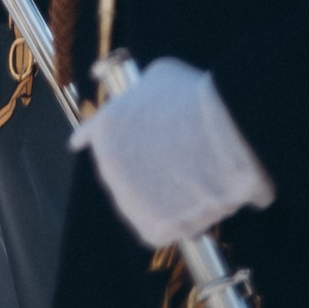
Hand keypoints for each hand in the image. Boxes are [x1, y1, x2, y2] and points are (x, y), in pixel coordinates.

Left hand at [76, 60, 272, 243]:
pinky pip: (159, 230)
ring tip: (191, 183)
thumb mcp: (158, 76)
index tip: (82, 144)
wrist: (226, 132)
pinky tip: (192, 208)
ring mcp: (129, 199)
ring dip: (160, 200)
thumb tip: (146, 99)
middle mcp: (110, 166)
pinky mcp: (153, 227)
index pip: (89, 136)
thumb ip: (143, 94)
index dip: (91, 139)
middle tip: (175, 163)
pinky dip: (175, 225)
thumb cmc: (195, 97)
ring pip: (140, 206)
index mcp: (105, 127)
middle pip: (121, 174)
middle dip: (142, 171)